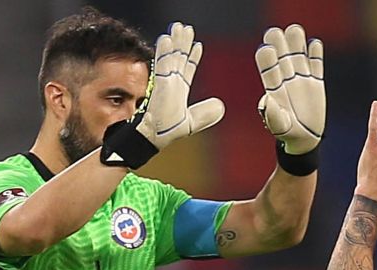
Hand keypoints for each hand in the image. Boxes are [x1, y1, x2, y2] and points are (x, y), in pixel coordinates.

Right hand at [136, 23, 224, 150]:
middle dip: (183, 43)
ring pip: (171, 56)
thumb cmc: (168, 131)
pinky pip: (162, 64)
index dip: (193, 57)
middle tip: (186, 29)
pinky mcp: (159, 82)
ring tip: (178, 27)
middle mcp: (172, 83)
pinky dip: (164, 52)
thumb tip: (221, 105)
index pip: (188, 69)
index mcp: (179, 90)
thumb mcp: (192, 122)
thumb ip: (205, 114)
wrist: (155, 136)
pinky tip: (166, 39)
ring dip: (175, 41)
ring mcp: (165, 81)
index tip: (198, 45)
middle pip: (179, 57)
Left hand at [256, 24, 323, 153]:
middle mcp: (286, 80)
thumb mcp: (279, 126)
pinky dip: (316, 54)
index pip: (268, 70)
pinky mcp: (316, 82)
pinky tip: (314, 43)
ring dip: (296, 44)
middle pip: (282, 58)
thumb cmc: (288, 134)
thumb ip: (272, 114)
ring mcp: (301, 79)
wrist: (305, 139)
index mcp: (273, 89)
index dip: (266, 59)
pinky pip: (316, 65)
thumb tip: (266, 101)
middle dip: (279, 45)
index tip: (264, 48)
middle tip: (275, 32)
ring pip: (298, 57)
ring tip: (294, 30)